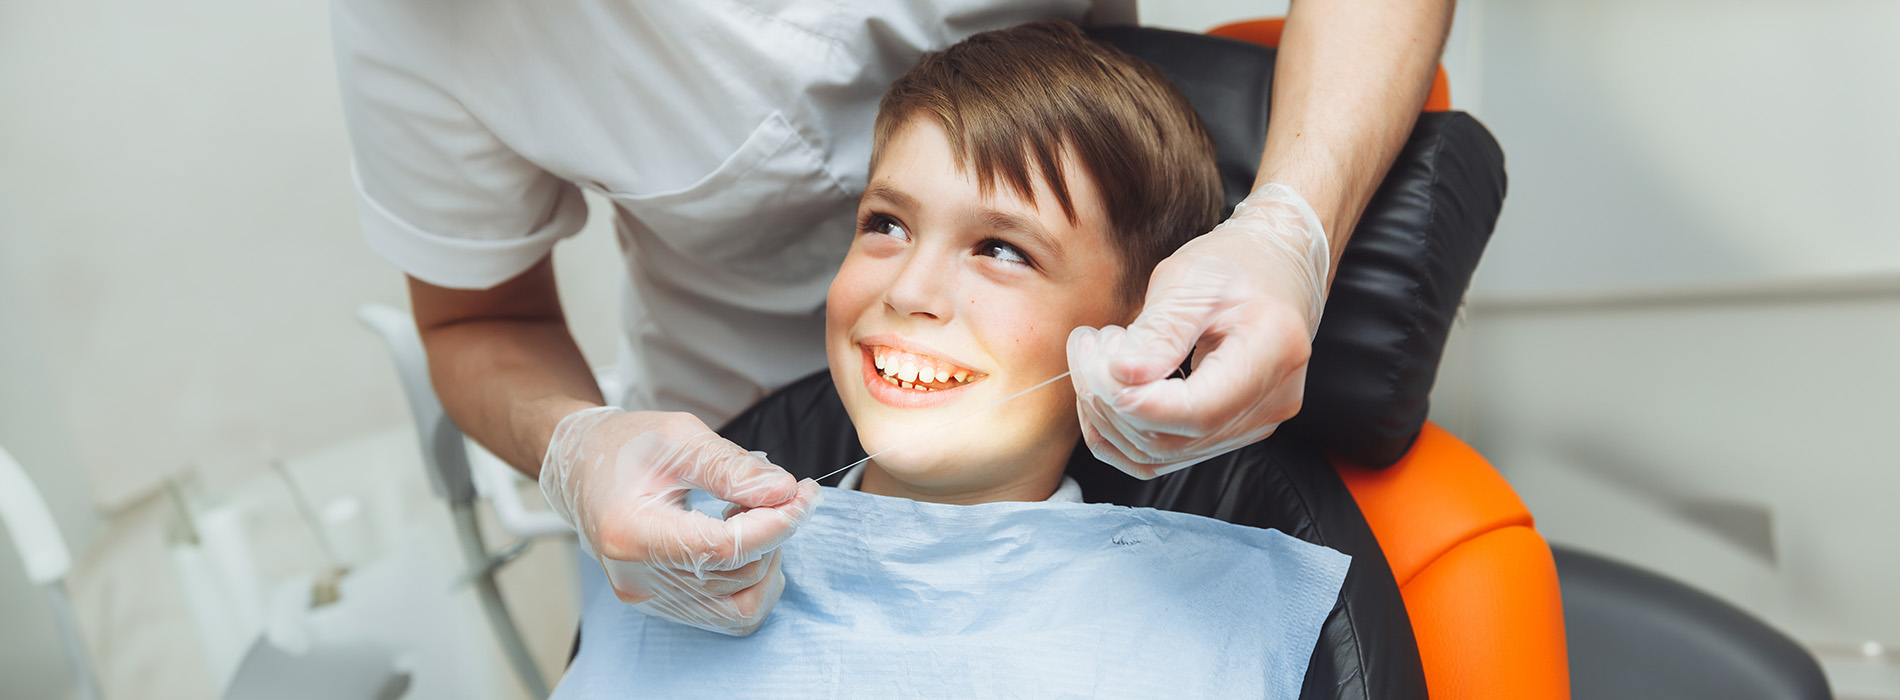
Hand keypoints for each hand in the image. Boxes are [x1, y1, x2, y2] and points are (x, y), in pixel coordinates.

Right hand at [539, 406, 822, 634]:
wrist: (582, 468)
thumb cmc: (625, 447)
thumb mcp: (679, 437)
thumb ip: (732, 467)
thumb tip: (784, 492)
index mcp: (632, 533)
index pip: (724, 548)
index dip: (776, 523)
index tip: (802, 492)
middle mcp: (638, 579)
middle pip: (738, 575)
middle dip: (776, 533)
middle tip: (782, 492)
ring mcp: (650, 599)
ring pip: (741, 607)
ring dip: (767, 562)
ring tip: (756, 518)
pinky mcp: (663, 605)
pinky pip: (729, 615)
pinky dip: (752, 582)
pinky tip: (744, 543)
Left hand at [1068, 183, 1329, 477]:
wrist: (1274, 270)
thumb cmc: (1237, 263)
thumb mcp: (1192, 278)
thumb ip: (1159, 330)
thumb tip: (1122, 378)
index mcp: (1271, 356)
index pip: (1196, 411)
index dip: (1135, 401)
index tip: (1098, 360)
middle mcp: (1268, 405)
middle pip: (1171, 440)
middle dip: (1109, 400)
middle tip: (1090, 344)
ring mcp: (1251, 425)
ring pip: (1159, 455)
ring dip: (1109, 415)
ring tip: (1098, 358)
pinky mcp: (1228, 432)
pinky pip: (1163, 454)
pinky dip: (1121, 430)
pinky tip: (1106, 389)